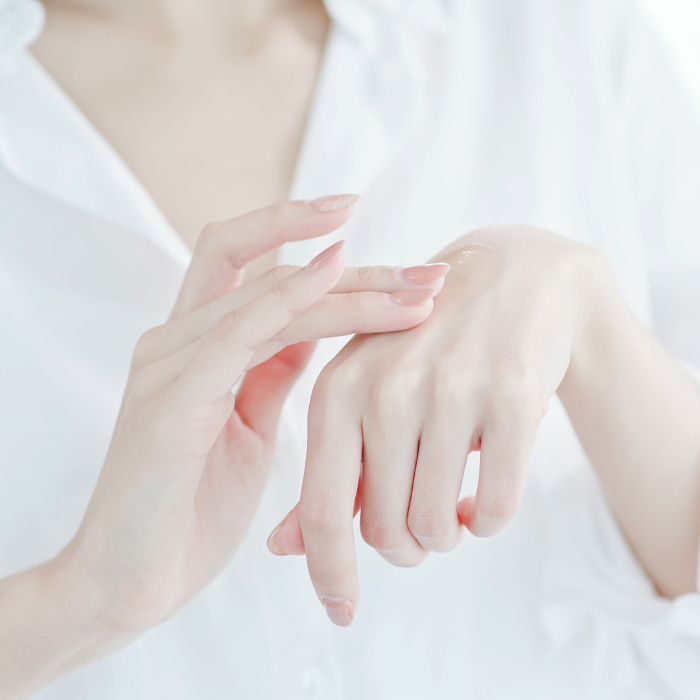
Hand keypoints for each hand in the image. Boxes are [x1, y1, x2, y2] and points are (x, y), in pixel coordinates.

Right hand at [54, 199, 447, 638]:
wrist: (129, 581)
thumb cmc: (189, 508)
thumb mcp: (247, 424)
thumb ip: (271, 369)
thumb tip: (314, 330)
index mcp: (195, 347)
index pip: (261, 272)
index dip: (326, 252)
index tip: (403, 264)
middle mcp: (177, 341)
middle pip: (270, 270)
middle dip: (357, 267)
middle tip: (432, 273)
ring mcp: (169, 366)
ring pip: (267, 296)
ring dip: (349, 288)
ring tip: (418, 291)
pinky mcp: (169, 404)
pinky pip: (235, 335)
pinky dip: (287, 302)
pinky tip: (333, 276)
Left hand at [269, 225, 599, 624]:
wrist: (513, 279)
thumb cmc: (428, 348)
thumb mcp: (366, 396)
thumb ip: (329, 474)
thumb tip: (282, 549)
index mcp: (338, 390)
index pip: (321, 508)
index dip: (329, 571)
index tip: (341, 609)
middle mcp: (387, 389)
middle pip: (384, 530)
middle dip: (406, 545)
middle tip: (423, 523)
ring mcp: (450, 390)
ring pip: (439, 525)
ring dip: (448, 531)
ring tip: (455, 499)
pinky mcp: (513, 394)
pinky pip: (497, 506)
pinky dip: (490, 517)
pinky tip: (486, 490)